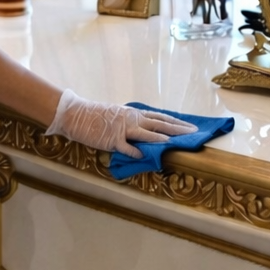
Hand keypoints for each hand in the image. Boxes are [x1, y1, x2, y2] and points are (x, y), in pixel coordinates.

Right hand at [46, 89, 197, 157]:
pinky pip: (126, 147)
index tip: (190, 126)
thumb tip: (146, 130)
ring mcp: (123, 130)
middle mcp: (132, 119)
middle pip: (159, 124)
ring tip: (174, 143)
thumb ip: (132, 122)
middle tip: (193, 133)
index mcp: (134, 113)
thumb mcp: (118, 115)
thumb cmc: (96, 115)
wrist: (77, 115)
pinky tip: (143, 156)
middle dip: (177, 130)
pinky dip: (135, 152)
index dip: (176, 122)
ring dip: (160, 139)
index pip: (160, 117)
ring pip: (146, 134)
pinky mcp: (112, 140)